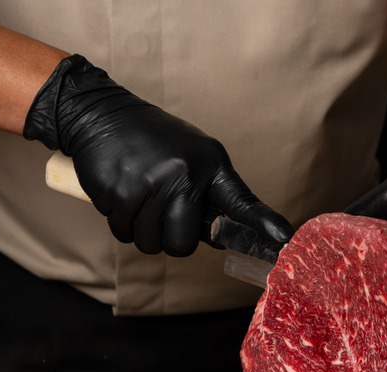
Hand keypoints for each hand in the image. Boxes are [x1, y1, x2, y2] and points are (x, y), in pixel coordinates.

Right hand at [24, 55, 292, 255]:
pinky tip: (122, 192)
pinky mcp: (120, 192)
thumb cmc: (153, 141)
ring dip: (142, 231)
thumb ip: (209, 193)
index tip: (285, 239)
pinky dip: (121, 221)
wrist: (101, 114)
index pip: (241, 201)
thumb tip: (222, 238)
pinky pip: (123, 233)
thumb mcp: (193, 154)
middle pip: (183, 243)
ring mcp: (151, 184)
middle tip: (162, 212)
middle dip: (170, 238)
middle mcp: (185, 174)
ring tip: (140, 197)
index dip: (264, 224)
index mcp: (210, 164)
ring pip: (151, 243)